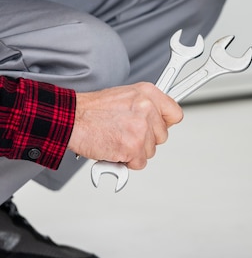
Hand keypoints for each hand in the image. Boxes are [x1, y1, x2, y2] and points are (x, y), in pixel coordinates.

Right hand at [68, 82, 182, 169]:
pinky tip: (114, 149)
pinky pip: (139, 163)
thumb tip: (157, 121)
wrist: (70, 119)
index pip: (175, 114)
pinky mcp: (133, 147)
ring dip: (135, 151)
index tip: (158, 127)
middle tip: (126, 133)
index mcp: (148, 93)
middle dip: (146, 139)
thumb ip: (145, 107)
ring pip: (151, 150)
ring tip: (116, 139)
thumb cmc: (92, 110)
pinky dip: (126, 162)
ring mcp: (141, 128)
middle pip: (162, 136)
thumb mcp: (125, 96)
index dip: (165, 124)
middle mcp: (148, 108)